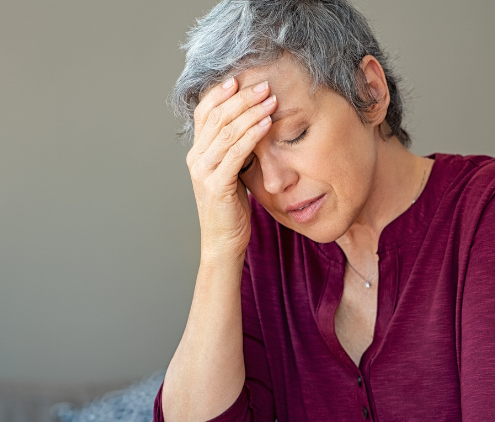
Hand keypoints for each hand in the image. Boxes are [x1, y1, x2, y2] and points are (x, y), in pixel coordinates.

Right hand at [186, 77, 277, 260]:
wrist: (223, 242)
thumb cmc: (232, 208)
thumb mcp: (233, 173)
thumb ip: (235, 151)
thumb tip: (252, 126)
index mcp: (198, 152)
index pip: (204, 113)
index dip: (220, 94)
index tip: (240, 79)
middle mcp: (196, 158)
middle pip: (217, 117)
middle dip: (242, 98)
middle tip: (264, 85)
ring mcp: (204, 171)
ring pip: (226, 132)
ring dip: (250, 112)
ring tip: (270, 99)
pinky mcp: (216, 184)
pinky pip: (236, 153)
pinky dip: (252, 135)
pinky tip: (267, 124)